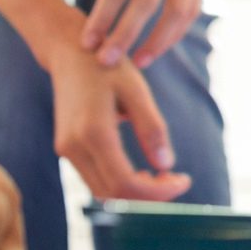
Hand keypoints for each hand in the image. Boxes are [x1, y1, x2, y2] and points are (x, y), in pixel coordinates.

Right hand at [46, 30, 193, 201]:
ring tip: (164, 177)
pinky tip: (142, 173)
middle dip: (149, 196)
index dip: (157, 192)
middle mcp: (74, 146)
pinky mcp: (66, 149)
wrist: (70, 53)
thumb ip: (152, 128)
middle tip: (177, 181)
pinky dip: (120, 184)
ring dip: (134, 193)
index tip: (184, 181)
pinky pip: (95, 179)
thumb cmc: (108, 67)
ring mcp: (66, 150)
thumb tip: (167, 165)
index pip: (125, 184)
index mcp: (93, 132)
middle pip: (113, 194)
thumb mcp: (137, 91)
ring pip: (102, 192)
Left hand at [82, 0, 226, 68]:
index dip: (102, 18)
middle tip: (106, 62)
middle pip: (145, 3)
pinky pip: (191, 8)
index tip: (87, 43)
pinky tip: (160, 45)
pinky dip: (176, 31)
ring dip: (158, 41)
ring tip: (139, 62)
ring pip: (176, 11)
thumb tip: (101, 6)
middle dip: (125, 36)